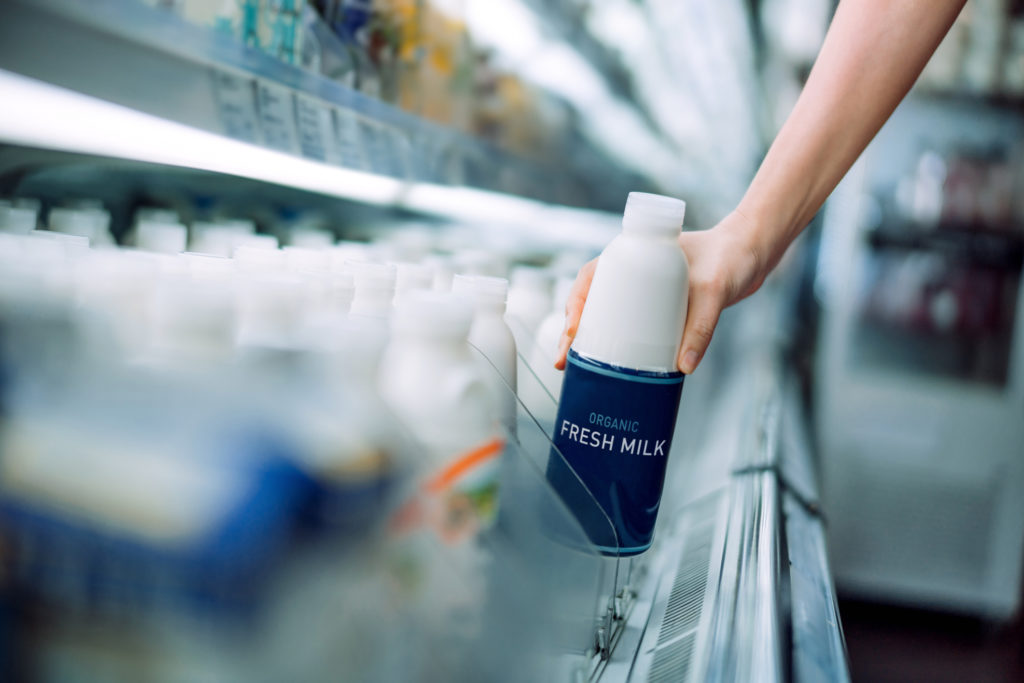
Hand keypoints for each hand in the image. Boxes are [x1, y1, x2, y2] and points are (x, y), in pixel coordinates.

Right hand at [554, 210, 765, 373]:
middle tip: (563, 362)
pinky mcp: (657, 309)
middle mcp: (633, 272)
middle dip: (571, 332)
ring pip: (604, 316)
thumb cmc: (731, 258)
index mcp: (635, 254)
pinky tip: (607, 367)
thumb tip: (684, 368)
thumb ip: (702, 326)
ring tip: (575, 370)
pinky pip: (627, 326)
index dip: (575, 303)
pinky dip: (612, 345)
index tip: (573, 331)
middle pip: (589, 302)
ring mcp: (643, 292)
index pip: (591, 276)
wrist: (752, 256)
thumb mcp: (715, 290)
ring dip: (586, 342)